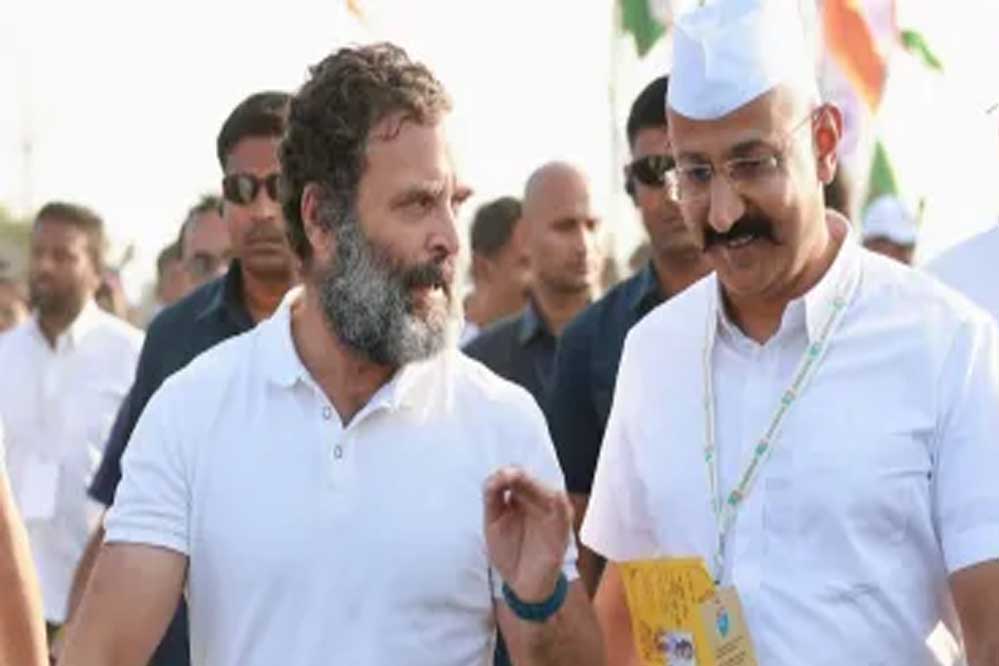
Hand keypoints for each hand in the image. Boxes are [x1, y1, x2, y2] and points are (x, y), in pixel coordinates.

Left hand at [483, 466, 572, 601]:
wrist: (521, 585)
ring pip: (549, 493)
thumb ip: (493, 499)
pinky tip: (555, 497)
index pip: (516, 478)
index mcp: (522, 498)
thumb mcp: (493, 523)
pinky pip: (564, 515)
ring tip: (520, 480)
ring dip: (536, 485)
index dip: (505, 474)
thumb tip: (494, 476)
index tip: (495, 480)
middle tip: (506, 475)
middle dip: (519, 477)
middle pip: (532, 483)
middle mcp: (538, 503)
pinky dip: (561, 505)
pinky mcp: (561, 531)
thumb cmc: (508, 552)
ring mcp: (551, 516)